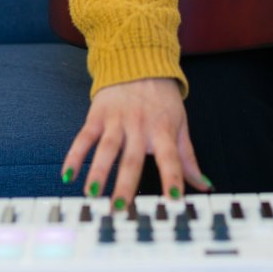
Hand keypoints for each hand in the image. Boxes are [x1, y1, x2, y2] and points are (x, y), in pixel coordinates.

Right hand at [61, 77, 208, 207]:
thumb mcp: (180, 124)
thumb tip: (204, 184)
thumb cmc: (162, 98)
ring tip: (92, 194)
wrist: (138, 62)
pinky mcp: (97, 115)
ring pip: (107, 149)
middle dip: (125, 185)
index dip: (174, 179)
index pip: (171, 158)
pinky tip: (68, 174)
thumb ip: (188, 157)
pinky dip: (75, 155)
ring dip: (98, 172)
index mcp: (163, 131)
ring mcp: (117, 121)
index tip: (174, 201)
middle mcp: (140, 127)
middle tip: (119, 209)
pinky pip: (84, 137)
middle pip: (133, 159)